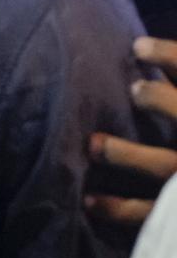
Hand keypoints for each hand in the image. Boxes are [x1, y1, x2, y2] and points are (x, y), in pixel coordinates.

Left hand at [87, 36, 176, 227]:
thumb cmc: (175, 132)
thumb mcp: (176, 105)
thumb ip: (168, 83)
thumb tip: (130, 48)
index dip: (170, 57)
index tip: (137, 45)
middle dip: (163, 102)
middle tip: (134, 90)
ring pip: (163, 167)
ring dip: (128, 155)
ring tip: (95, 144)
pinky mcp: (174, 211)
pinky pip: (147, 211)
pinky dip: (117, 208)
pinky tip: (89, 200)